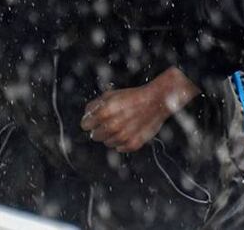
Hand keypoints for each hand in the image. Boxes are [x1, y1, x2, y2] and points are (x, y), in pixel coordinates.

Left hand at [81, 67, 200, 152]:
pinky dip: (123, 141)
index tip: (95, 120)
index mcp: (105, 112)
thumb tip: (86, 117)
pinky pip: (120, 148)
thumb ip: (95, 106)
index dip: (89, 121)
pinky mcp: (133, 144)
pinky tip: (129, 131)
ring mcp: (123, 136)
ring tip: (122, 125)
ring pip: (107, 143)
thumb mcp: (111, 95)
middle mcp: (113, 126)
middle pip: (95, 136)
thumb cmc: (134, 96)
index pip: (85, 125)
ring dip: (112, 135)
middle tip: (110, 122)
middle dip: (100, 129)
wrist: (157, 100)